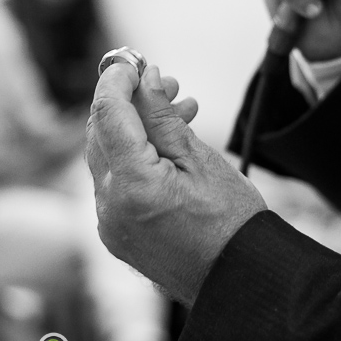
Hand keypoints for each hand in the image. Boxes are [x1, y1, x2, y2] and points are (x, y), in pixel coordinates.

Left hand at [86, 64, 265, 305]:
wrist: (239, 281)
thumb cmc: (232, 222)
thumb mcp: (200, 159)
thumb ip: (162, 116)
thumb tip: (144, 78)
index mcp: (133, 185)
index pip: (107, 114)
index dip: (115, 80)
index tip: (131, 60)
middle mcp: (110, 205)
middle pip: (101, 133)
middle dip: (129, 102)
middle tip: (165, 84)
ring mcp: (109, 222)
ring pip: (107, 157)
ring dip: (134, 129)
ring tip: (178, 110)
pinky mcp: (115, 232)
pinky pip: (115, 183)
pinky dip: (134, 159)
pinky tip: (165, 146)